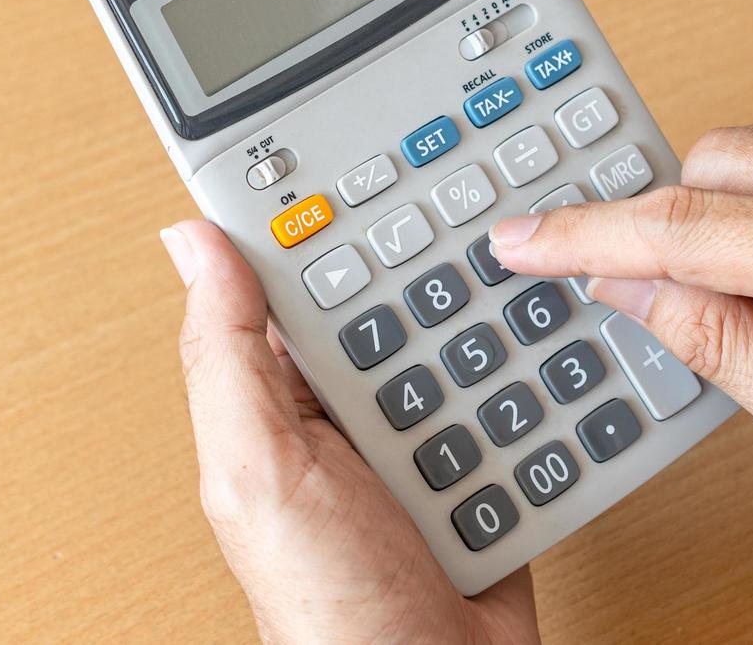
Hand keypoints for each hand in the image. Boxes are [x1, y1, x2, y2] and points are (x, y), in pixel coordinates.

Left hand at [161, 221, 540, 643]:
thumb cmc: (326, 609)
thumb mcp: (255, 470)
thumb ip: (227, 357)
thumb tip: (191, 241)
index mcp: (285, 397)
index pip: (307, 278)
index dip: (336, 215)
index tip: (381, 153)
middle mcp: (354, 411)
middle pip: (404, 299)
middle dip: (443, 264)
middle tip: (490, 206)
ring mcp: (426, 440)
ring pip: (470, 341)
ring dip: (504, 319)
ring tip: (539, 268)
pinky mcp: (488, 471)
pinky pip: (523, 402)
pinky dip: (544, 381)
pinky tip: (561, 350)